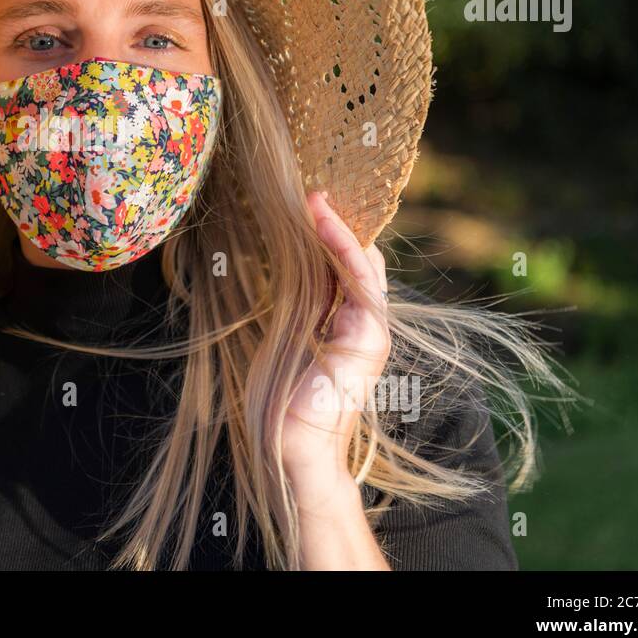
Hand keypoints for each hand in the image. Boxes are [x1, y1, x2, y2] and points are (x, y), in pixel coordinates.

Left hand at [280, 191, 390, 495]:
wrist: (293, 447)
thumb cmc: (281, 401)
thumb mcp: (282, 340)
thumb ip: (290, 306)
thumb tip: (268, 266)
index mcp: (340, 324)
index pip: (339, 268)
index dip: (325, 236)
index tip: (302, 206)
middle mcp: (360, 323)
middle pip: (355, 260)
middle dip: (336, 225)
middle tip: (312, 191)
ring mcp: (369, 329)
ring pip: (360, 263)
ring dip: (338, 227)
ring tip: (316, 197)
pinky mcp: (370, 336)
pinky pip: (360, 279)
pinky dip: (344, 247)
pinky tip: (325, 223)